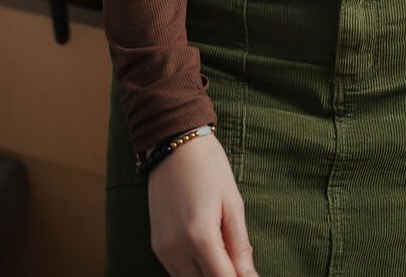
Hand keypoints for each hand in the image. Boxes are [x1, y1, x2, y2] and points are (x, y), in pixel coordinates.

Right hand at [147, 130, 260, 276]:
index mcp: (199, 237)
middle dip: (224, 276)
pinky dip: (194, 272)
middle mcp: (176, 249)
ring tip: (225, 257)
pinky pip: (177, 273)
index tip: (249, 275)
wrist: (173, 142)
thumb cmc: (209, 167)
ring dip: (208, 275)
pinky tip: (208, 256)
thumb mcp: (233, 203)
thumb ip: (240, 246)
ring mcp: (163, 250)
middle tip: (238, 262)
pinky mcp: (156, 246)